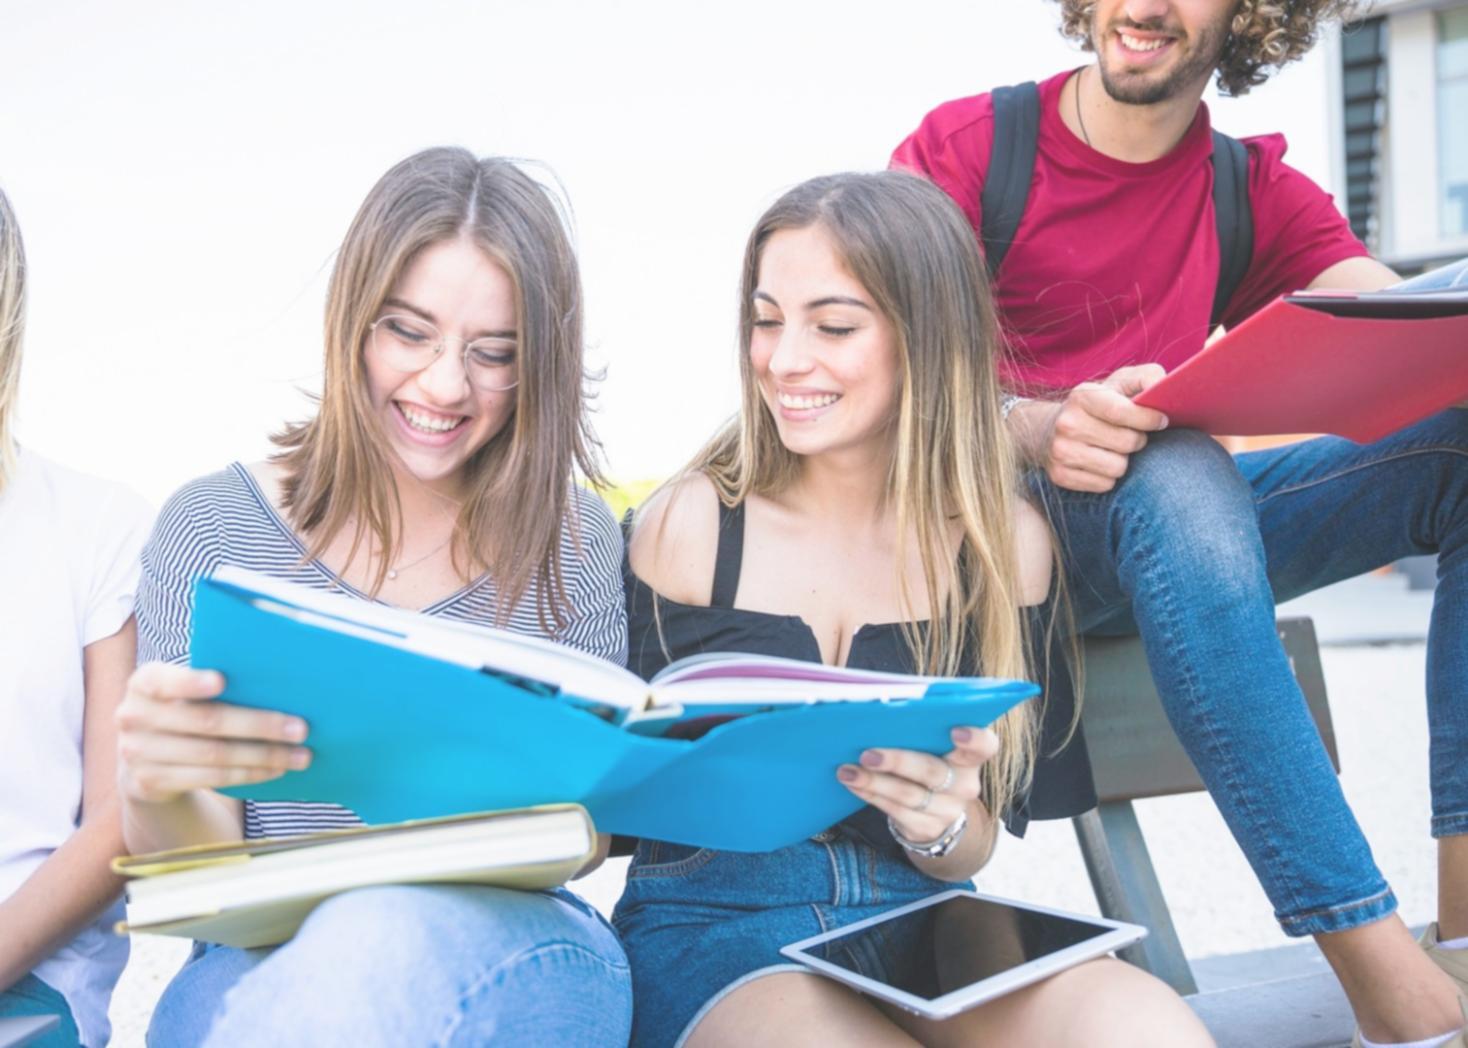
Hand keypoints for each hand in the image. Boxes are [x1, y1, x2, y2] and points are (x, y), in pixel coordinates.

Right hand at [116, 662, 310, 804]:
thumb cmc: (181, 709)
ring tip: (301, 754)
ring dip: (264, 755)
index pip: (163, 680)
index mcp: (143, 683)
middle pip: (206, 721)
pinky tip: (277, 769)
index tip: (222, 681)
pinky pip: (211, 778)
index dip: (190, 682)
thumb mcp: (181, 691)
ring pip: (215, 754)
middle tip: (301, 728)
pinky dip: (250, 773)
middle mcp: (134, 717)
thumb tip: (277, 678)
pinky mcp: (151, 784)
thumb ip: (209, 681)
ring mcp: (138, 754)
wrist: (144, 756)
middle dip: (259, 725)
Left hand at [836, 726, 998, 843]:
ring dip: (874, 782)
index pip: (984, 746)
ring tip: (847, 771)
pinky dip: (871, 795)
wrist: (937, 812)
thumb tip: (879, 713)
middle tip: (867, 754)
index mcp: (970, 757)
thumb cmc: (929, 763)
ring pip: (908, 795)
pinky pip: (896, 811)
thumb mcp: (934, 748)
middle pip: (933, 772)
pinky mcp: (927, 828)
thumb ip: (920, 732)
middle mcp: (965, 785)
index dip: (974, 739)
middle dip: (897, 761)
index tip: (956, 732)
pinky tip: (853, 784)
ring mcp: (948, 810)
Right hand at [1014, 364, 1169, 492]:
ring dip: (1124, 460)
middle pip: (1126, 442)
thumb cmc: (1099, 405)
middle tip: (1131, 434)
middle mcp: (1067, 423)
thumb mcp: (1120, 383)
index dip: (1148, 418)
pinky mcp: (1060, 475)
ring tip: (1114, 449)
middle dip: (1138, 440)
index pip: (1120, 411)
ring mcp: (1061, 451)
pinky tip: (1099, 462)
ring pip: (1117, 468)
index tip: (1162, 421)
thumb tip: (1163, 386)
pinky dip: (1109, 476)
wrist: (1050, 429)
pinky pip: (1105, 484)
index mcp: (1082, 396)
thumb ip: (1147, 377)